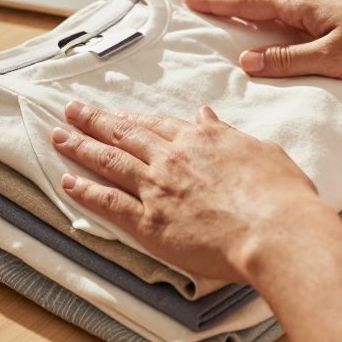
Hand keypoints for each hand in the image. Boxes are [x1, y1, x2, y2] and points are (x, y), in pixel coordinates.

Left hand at [50, 101, 341, 282]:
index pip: (158, 124)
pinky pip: (108, 202)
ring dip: (80, 146)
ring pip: (109, 161)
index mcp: (202, 138)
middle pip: (124, 134)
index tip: (116, 114)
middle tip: (71, 110)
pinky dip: (86, 191)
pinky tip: (68, 181)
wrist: (277, 230)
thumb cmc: (282, 196)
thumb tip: (207, 116)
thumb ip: (229, 134)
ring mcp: (158, 188)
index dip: (132, 118)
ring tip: (59, 136)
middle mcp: (173, 157)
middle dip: (94, 121)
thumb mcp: (261, 150)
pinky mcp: (149, 221)